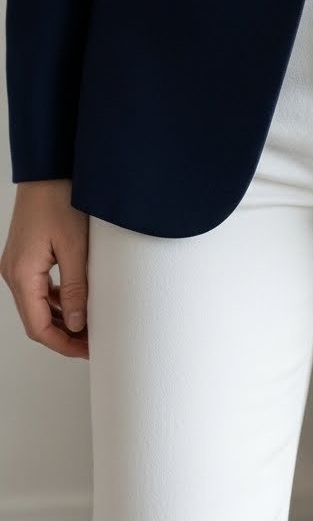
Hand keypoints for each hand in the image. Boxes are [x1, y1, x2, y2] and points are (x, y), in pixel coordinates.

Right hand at [0, 180, 89, 358]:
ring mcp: (16, 265)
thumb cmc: (60, 200)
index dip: (63, 344)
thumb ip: (76, 289)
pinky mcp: (24, 257)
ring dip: (60, 319)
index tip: (87, 351)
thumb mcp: (76, 248)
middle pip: (35, 320)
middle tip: (91, 343)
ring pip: (36, 306)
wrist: (48, 170)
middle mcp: (13, 273)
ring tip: (88, 327)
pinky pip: (37, 289)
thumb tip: (78, 324)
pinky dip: (55, 301)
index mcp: (22, 274)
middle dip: (63, 336)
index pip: (38, 327)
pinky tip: (76, 302)